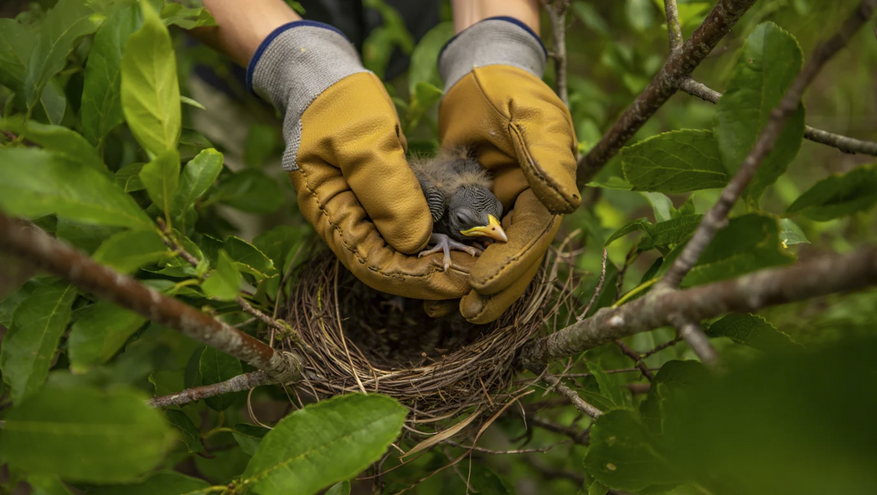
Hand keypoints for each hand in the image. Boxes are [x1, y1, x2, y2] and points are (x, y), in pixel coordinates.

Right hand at [248, 21, 473, 298]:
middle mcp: (345, 222)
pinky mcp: (380, 200)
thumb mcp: (365, 141)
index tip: (457, 279)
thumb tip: (415, 243)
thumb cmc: (340, 105)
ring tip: (476, 263)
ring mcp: (361, 213)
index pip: (372, 263)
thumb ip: (388, 192)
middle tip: (476, 276)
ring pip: (400, 252)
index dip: (415, 278)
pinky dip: (435, 236)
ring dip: (436, 260)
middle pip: (388, 266)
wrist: (325, 77)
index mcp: (330, 214)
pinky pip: (408, 229)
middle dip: (431, 275)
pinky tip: (464, 238)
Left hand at [438, 16, 579, 322]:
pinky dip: (450, 265)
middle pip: (514, 260)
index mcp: (546, 193)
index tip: (480, 286)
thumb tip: (565, 205)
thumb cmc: (508, 89)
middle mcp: (526, 209)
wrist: (480, 75)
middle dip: (493, 290)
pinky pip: (463, 245)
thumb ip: (548, 156)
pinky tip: (429, 283)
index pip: (532, 238)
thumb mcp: (532, 115)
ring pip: (488, 259)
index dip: (509, 266)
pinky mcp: (472, 211)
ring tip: (443, 311)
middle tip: (466, 313)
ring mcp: (499, 212)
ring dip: (469, 287)